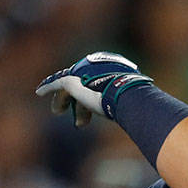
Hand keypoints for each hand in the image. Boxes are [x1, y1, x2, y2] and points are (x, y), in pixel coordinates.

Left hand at [35, 52, 151, 127]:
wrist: (128, 95)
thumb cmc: (136, 100)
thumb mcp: (135, 101)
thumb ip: (132, 103)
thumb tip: (149, 117)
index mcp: (112, 67)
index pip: (97, 81)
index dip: (93, 97)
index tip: (94, 109)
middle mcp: (96, 67)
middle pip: (82, 85)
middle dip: (78, 102)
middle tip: (80, 120)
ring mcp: (83, 73)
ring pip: (69, 88)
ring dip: (63, 102)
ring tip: (57, 113)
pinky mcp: (72, 81)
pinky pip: (57, 84)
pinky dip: (47, 88)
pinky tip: (38, 93)